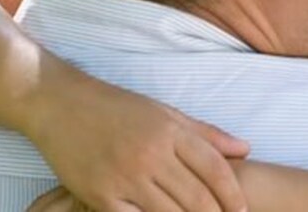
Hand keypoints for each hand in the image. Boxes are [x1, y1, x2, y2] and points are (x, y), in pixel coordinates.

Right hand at [24, 62, 249, 211]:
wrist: (61, 105)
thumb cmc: (118, 108)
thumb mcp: (166, 113)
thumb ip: (206, 134)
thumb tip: (245, 149)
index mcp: (171, 132)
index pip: (215, 169)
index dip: (233, 194)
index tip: (244, 210)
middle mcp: (151, 155)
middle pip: (196, 197)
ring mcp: (124, 177)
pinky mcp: (99, 195)